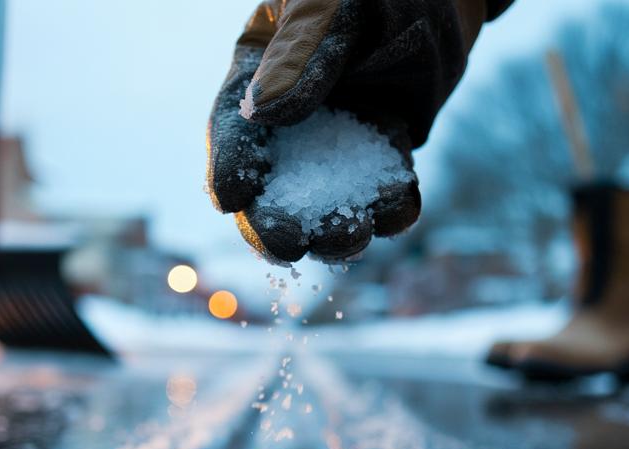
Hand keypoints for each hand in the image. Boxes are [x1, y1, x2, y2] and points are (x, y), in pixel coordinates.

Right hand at [207, 0, 509, 262]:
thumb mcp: (330, 7)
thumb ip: (301, 54)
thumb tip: (266, 112)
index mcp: (259, 74)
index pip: (235, 129)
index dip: (230, 165)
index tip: (231, 197)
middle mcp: (292, 116)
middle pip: (272, 183)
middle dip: (277, 219)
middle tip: (290, 244)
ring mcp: (337, 138)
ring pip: (325, 199)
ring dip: (335, 226)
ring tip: (352, 235)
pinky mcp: (380, 151)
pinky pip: (379, 190)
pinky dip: (389, 206)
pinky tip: (399, 208)